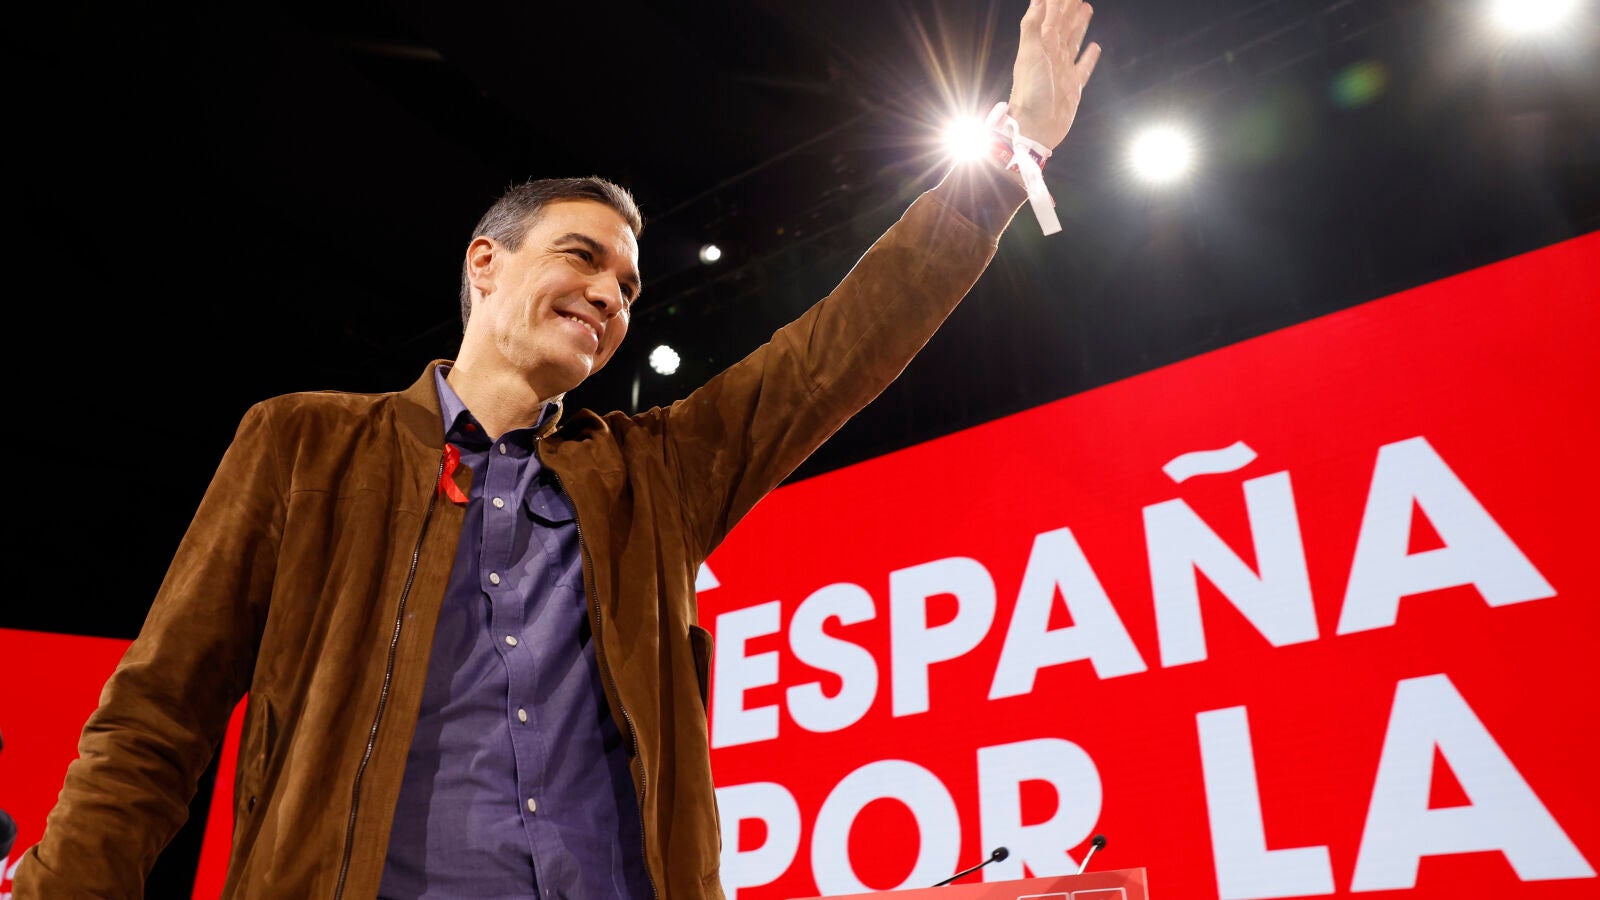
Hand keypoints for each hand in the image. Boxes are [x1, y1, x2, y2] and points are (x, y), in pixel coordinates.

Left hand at [1007, 0, 1101, 150]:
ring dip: (1079, 25)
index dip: (1058, 2)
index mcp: (1040, 46)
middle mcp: (1052, 56)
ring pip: (1073, 41)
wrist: (1035, 128)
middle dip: (1069, 9)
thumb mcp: (1029, 54)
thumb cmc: (1030, 92)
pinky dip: (1089, 57)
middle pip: (1063, 26)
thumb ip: (1032, 26)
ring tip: (1086, 9)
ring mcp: (1063, 71)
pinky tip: (1095, 47)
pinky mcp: (1074, 87)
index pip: (1051, 17)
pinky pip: (1083, 67)